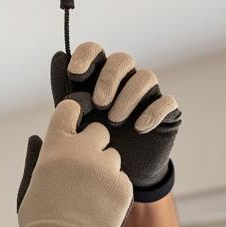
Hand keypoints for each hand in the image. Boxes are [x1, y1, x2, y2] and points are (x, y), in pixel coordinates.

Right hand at [11, 99, 133, 226]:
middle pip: (98, 131)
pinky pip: (123, 178)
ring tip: (90, 195)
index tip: (73, 128)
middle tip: (83, 171)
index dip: (71, 117)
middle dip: (93, 145)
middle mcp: (82, 150)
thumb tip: (36, 137)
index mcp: (55, 145)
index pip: (69, 109)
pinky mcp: (124, 187)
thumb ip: (36, 157)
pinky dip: (115, 190)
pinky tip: (101, 207)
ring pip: (113, 156)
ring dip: (105, 169)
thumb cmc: (39, 220)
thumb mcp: (28, 185)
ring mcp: (105, 168)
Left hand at [51, 42, 181, 200]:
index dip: (86, 55)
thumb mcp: (74, 122)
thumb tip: (58, 56)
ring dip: (129, 96)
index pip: (96, 51)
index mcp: (99, 76)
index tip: (74, 73)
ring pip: (146, 77)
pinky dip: (152, 112)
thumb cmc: (92, 143)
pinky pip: (167, 101)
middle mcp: (125, 80)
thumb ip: (66, 92)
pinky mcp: (166, 112)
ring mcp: (147, 94)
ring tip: (115, 120)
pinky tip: (139, 128)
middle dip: (110, 78)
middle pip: (122, 60)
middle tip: (99, 103)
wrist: (117, 175)